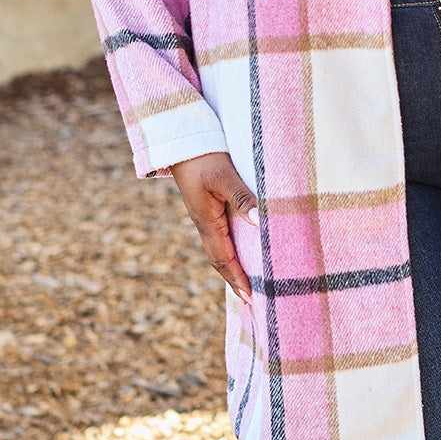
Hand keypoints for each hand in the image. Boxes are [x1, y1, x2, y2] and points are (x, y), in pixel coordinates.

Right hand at [170, 152, 255, 304]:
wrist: (180, 138)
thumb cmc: (203, 155)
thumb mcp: (223, 175)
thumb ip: (242, 198)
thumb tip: (260, 223)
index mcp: (206, 220)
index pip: (223, 258)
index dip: (238, 279)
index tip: (251, 299)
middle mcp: (205, 222)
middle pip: (221, 259)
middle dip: (236, 280)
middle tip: (252, 301)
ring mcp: (205, 214)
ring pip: (221, 247)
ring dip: (234, 266)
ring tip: (250, 282)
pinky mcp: (208, 204)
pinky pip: (222, 233)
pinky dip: (233, 247)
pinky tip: (244, 247)